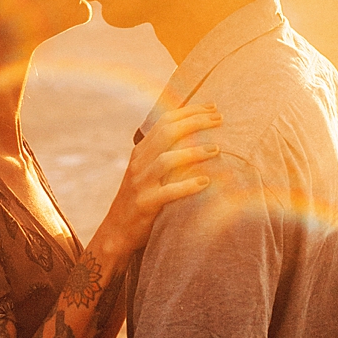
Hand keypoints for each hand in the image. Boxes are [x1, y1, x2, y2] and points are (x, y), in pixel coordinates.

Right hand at [102, 102, 220, 256]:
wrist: (117, 230)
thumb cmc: (142, 198)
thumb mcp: (148, 171)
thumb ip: (164, 153)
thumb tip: (197, 137)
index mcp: (141, 151)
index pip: (165, 121)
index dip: (190, 112)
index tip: (213, 107)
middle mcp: (139, 163)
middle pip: (167, 133)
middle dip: (195, 123)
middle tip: (219, 120)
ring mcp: (140, 183)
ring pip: (166, 160)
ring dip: (193, 153)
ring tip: (216, 150)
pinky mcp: (145, 204)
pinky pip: (167, 192)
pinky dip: (187, 186)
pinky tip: (206, 183)